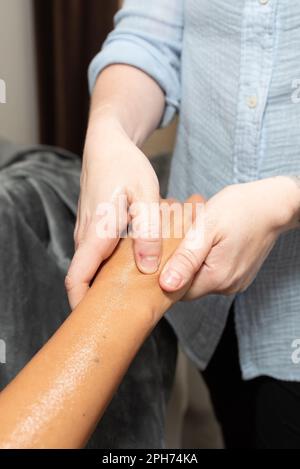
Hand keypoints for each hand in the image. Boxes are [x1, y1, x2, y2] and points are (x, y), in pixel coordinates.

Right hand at [66, 116, 160, 308]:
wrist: (108, 144)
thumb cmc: (126, 166)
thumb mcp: (146, 195)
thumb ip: (148, 232)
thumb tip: (148, 269)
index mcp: (96, 233)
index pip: (77, 279)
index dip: (82, 306)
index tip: (96, 325)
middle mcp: (85, 237)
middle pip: (84, 279)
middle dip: (98, 301)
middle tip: (124, 318)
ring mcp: (87, 233)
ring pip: (92, 268)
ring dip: (105, 285)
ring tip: (131, 299)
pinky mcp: (93, 228)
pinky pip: (97, 256)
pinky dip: (109, 269)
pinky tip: (132, 271)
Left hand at [159, 177, 299, 299]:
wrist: (271, 204)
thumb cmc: (238, 209)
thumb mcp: (206, 228)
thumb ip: (186, 258)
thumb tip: (167, 285)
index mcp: (217, 278)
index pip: (177, 292)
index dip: (165, 274)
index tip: (164, 251)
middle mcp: (227, 286)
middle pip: (189, 286)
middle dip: (179, 265)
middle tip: (181, 238)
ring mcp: (235, 282)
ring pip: (200, 279)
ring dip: (192, 262)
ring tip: (196, 238)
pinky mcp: (238, 276)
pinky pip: (213, 273)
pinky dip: (205, 260)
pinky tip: (207, 242)